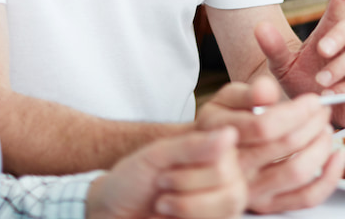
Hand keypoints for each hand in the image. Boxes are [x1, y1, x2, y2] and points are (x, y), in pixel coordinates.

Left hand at [85, 127, 246, 218]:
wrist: (112, 211)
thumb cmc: (131, 181)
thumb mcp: (156, 157)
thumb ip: (192, 146)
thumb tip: (230, 134)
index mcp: (216, 155)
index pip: (227, 166)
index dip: (193, 175)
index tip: (164, 174)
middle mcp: (226, 180)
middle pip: (232, 193)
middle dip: (188, 196)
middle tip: (162, 191)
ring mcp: (222, 207)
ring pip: (226, 213)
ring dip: (187, 212)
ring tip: (162, 207)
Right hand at [195, 77, 344, 212]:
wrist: (205, 160)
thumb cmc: (222, 125)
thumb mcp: (226, 100)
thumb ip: (248, 92)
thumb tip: (267, 89)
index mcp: (226, 136)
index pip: (267, 125)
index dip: (297, 111)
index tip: (312, 100)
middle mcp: (237, 168)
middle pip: (286, 145)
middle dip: (313, 122)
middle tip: (322, 109)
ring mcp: (253, 190)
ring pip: (298, 171)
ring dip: (322, 146)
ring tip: (325, 128)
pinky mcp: (269, 205)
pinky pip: (306, 198)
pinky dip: (329, 177)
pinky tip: (337, 155)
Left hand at [255, 0, 344, 127]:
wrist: (314, 117)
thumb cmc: (302, 85)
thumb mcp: (282, 66)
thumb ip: (272, 47)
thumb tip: (259, 25)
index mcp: (330, 30)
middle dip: (338, 36)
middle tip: (321, 51)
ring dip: (339, 67)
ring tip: (321, 84)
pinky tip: (335, 96)